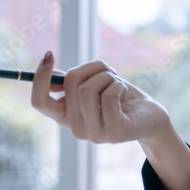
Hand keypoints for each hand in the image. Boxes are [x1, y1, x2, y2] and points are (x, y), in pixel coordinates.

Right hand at [29, 51, 169, 144]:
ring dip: (106, 76)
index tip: (49, 54)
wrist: (150, 116)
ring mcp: (95, 134)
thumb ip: (73, 81)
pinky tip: (124, 91)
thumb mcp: (94, 84)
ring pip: (88, 89)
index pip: (39, 102)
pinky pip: (108, 96)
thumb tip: (51, 70)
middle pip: (70, 84)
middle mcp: (76, 129)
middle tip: (107, 72)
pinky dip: (118, 85)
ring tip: (116, 83)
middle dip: (91, 68)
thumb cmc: (120, 97)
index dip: (39, 77)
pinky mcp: (115, 132)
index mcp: (66, 117)